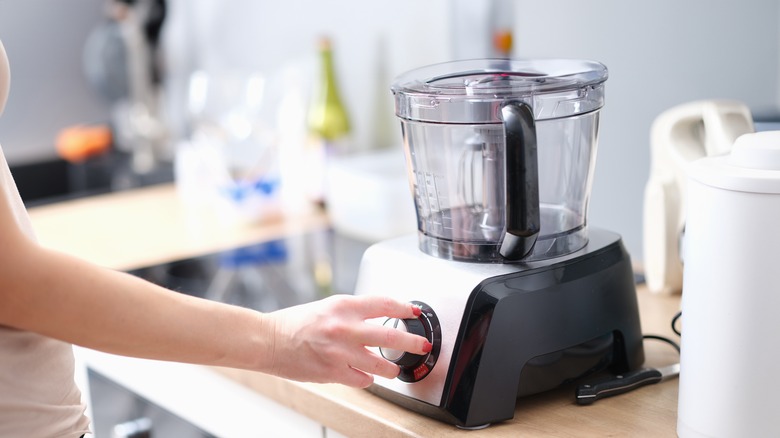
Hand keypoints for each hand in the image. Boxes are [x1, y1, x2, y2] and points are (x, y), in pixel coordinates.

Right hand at [265, 295, 430, 387]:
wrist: (269, 341)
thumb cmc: (295, 323)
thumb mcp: (327, 307)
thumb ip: (353, 312)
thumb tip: (379, 317)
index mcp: (342, 305)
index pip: (383, 303)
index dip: (404, 308)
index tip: (414, 312)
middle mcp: (343, 327)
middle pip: (389, 336)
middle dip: (412, 342)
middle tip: (423, 345)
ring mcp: (339, 352)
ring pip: (380, 364)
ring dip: (391, 368)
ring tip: (393, 369)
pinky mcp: (333, 372)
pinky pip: (362, 380)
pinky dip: (367, 379)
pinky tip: (364, 375)